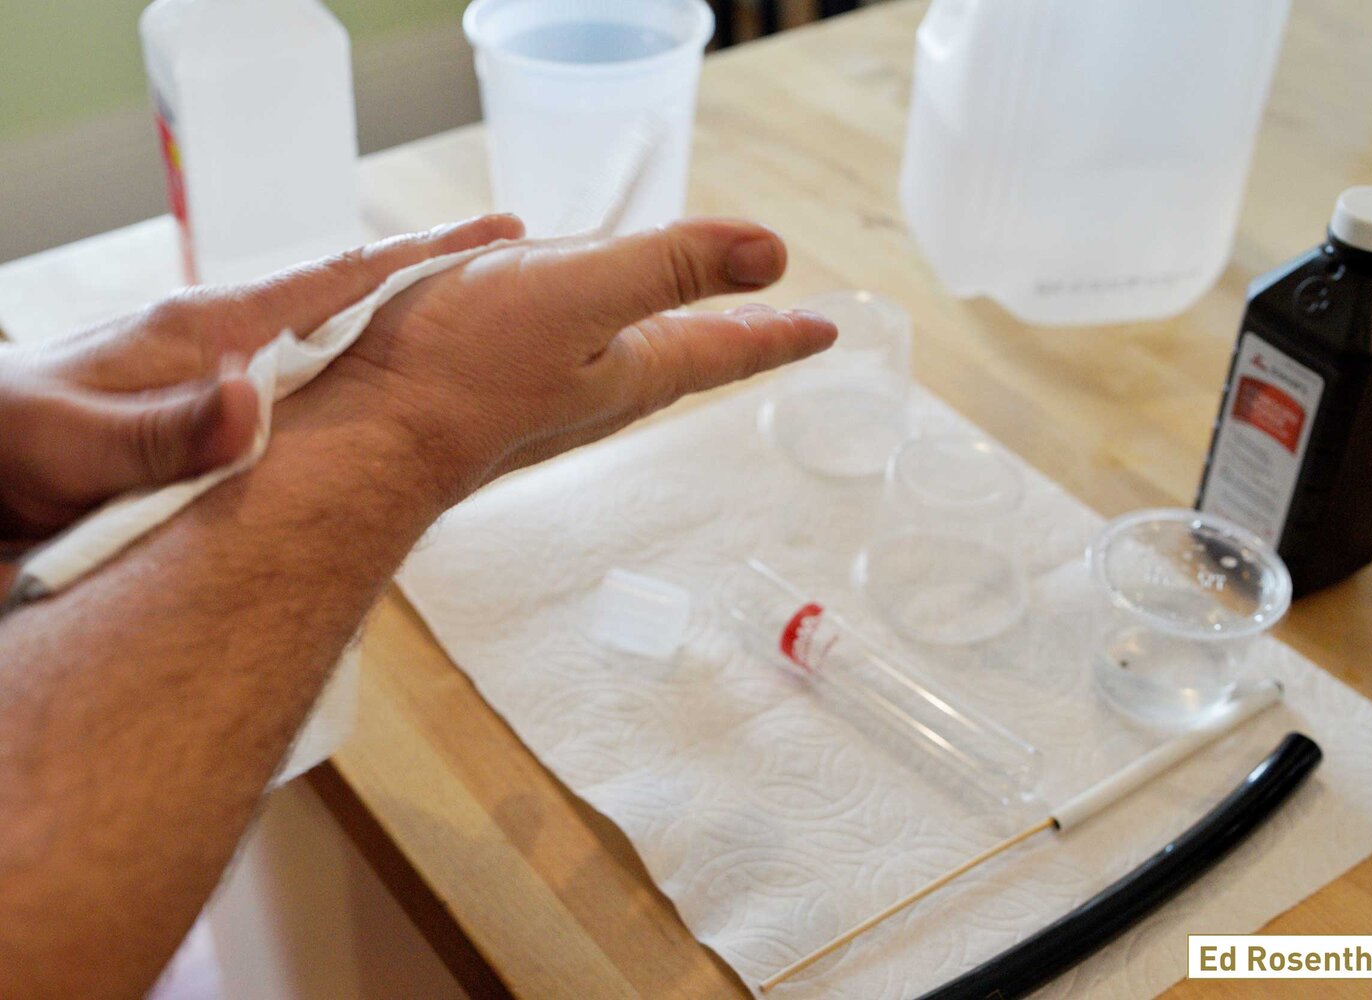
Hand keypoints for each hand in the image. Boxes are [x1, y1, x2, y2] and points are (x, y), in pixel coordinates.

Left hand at [0, 215, 525, 553]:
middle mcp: (226, 345)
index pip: (333, 281)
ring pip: (335, 349)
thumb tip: (252, 402)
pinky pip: (309, 391)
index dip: (419, 259)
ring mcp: (220, 378)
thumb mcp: (71, 445)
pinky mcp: (210, 416)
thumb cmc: (1, 449)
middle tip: (514, 279)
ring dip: (401, 337)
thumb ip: (158, 430)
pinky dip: (359, 383)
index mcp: (207, 332)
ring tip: (474, 341)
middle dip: (433, 288)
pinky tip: (385, 405)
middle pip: (351, 304)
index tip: (496, 236)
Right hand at [319, 217, 836, 506]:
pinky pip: (562, 346)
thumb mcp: (577, 293)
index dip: (779, 330)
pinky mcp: (495, 390)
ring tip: (691, 322)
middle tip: (774, 330)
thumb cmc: (462, 365)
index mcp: (634, 367)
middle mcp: (600, 389)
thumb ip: (668, 266)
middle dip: (733, 337)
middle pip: (685, 354)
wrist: (361, 437)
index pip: (728, 347)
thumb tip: (772, 253)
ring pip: (624, 353)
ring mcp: (547, 396)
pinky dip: (586, 322)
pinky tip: (564, 317)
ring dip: (667, 331)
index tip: (827, 328)